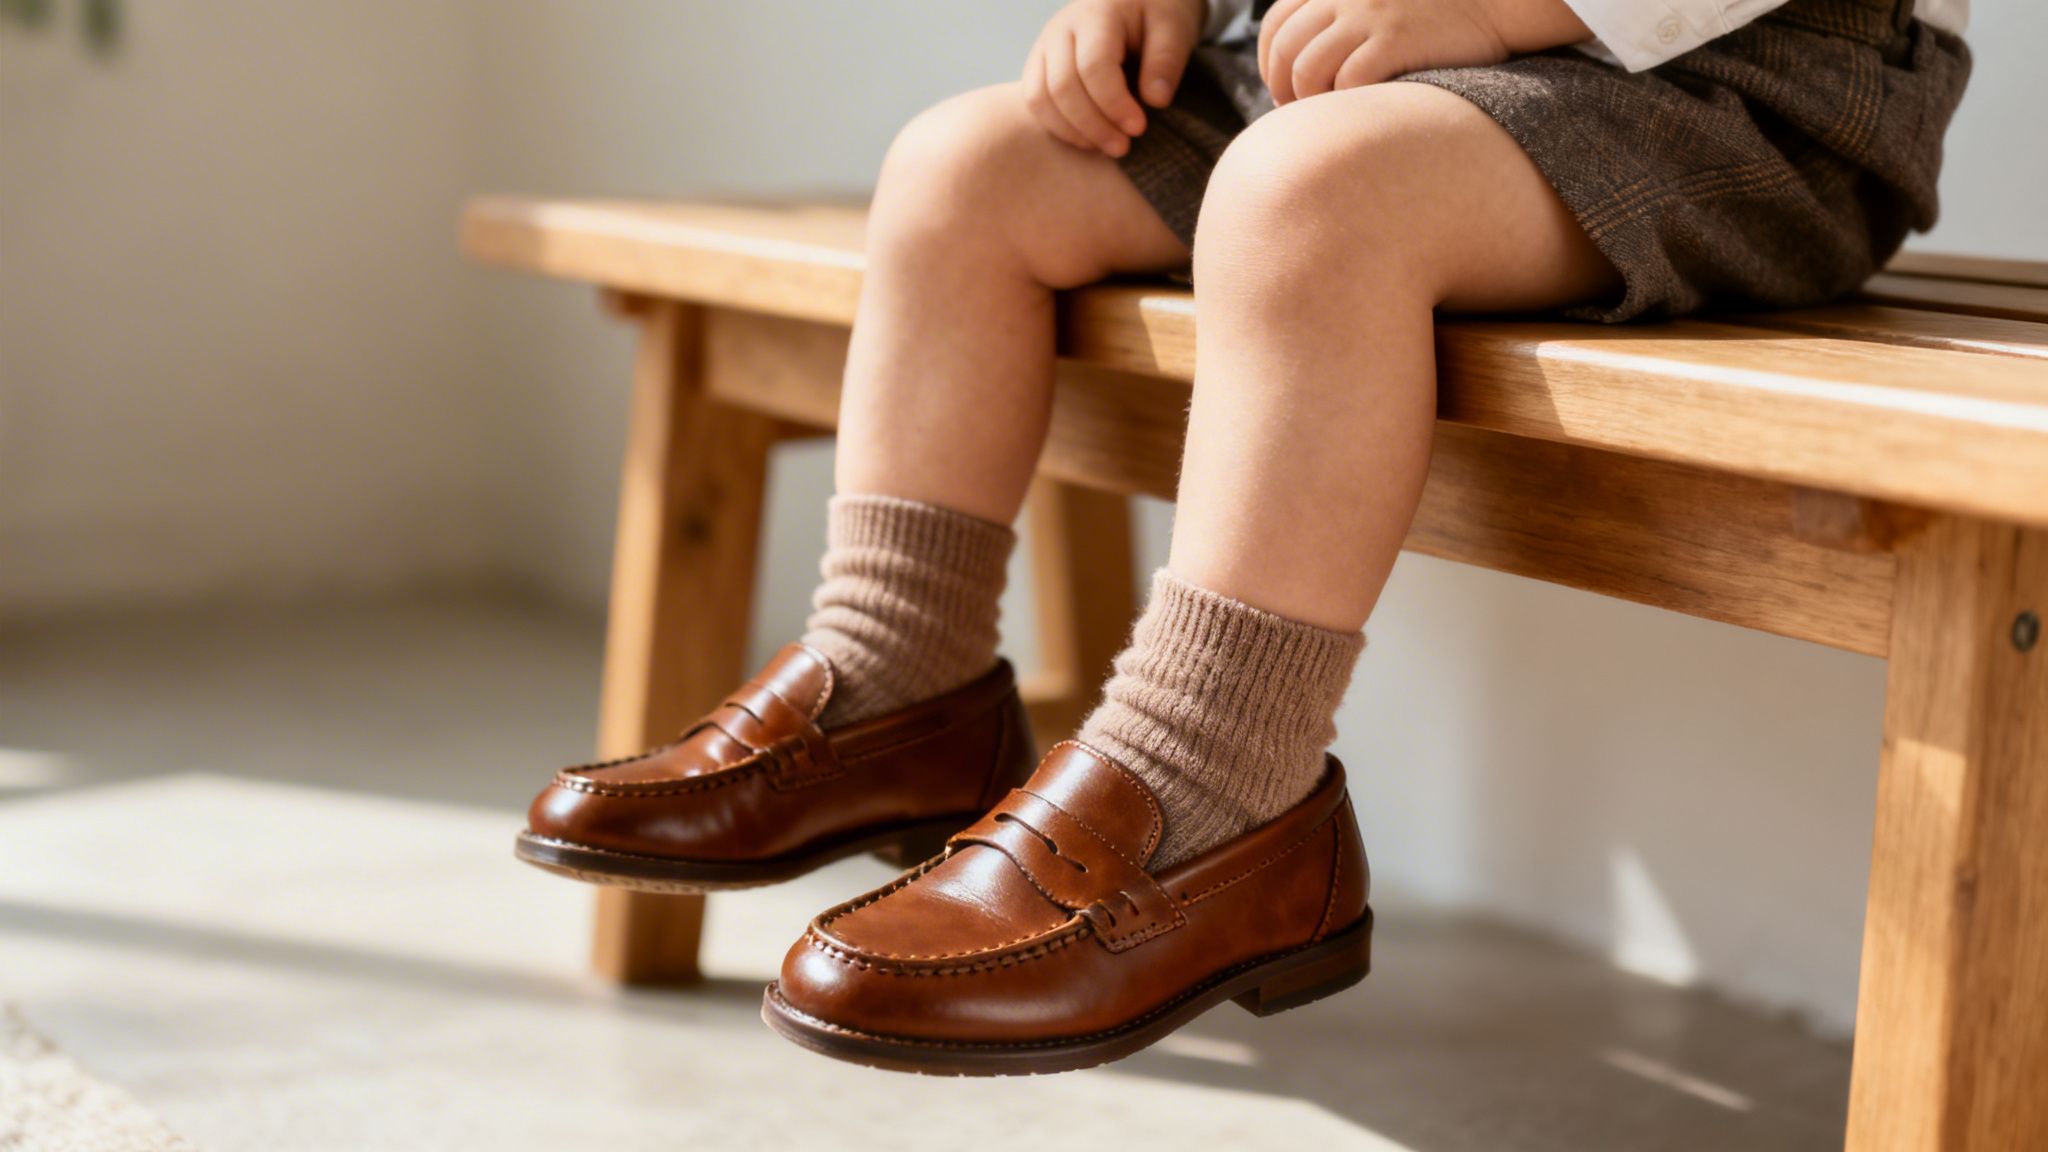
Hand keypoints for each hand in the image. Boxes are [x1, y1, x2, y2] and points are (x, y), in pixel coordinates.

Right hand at [1025, 0, 1205, 156]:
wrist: (1135, 2)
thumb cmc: (1157, 14)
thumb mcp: (1175, 27)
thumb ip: (1167, 60)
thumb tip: (1156, 100)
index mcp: (1096, 15)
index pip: (1093, 66)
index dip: (1114, 104)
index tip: (1139, 128)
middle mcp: (1061, 29)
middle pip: (1062, 86)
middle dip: (1093, 125)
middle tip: (1124, 147)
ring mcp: (1045, 47)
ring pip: (1041, 98)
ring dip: (1073, 131)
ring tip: (1108, 146)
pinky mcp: (1040, 65)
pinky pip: (1036, 103)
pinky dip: (1059, 128)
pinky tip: (1090, 140)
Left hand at [1257, 0, 1591, 104]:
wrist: (1494, 2)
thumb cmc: (1434, 13)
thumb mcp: (1377, 2)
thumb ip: (1340, 18)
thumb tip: (1301, 68)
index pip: (1276, 24)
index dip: (1270, 63)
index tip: (1282, 90)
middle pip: (1286, 51)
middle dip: (1283, 90)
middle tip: (1299, 116)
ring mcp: (1369, 16)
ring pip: (1308, 69)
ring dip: (1309, 102)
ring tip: (1326, 119)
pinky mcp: (1395, 40)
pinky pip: (1347, 81)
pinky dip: (1343, 104)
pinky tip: (1357, 113)